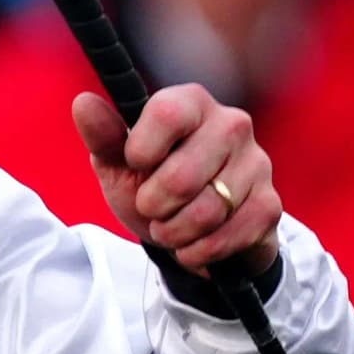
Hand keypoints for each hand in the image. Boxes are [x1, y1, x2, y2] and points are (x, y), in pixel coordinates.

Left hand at [71, 85, 281, 277]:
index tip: (136, 164)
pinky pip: (230, 235)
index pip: (168, 113)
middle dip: (154, 205)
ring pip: (207, 211)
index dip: (141, 150)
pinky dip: (199, 251)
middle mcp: (232, 124)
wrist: (192, 233)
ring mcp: (257, 163)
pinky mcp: (269, 204)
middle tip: (152, 208)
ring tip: (170, 229)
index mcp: (192, 103)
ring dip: (174, 233)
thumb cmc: (153, 186)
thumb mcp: (120, 164)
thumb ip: (104, 136)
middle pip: (182, 174)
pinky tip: (192, 246)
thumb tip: (83, 103)